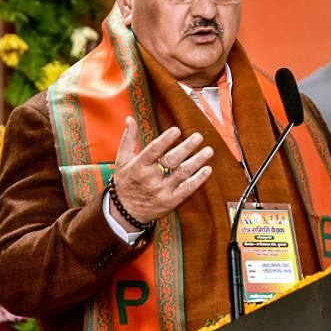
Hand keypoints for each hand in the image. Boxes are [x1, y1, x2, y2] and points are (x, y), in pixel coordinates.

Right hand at [110, 116, 213, 230]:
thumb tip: (130, 118)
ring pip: (182, 173)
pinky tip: (207, 170)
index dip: (165, 140)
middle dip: (186, 148)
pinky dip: (198, 179)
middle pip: (171, 160)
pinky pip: (187, 189)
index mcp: (138, 166)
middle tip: (198, 137)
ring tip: (208, 151)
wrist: (125, 212)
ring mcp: (161, 190)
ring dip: (197, 161)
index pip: (153, 150)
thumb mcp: (122, 160)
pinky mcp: (170, 201)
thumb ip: (128, 139)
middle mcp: (150, 178)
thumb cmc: (125, 181)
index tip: (177, 130)